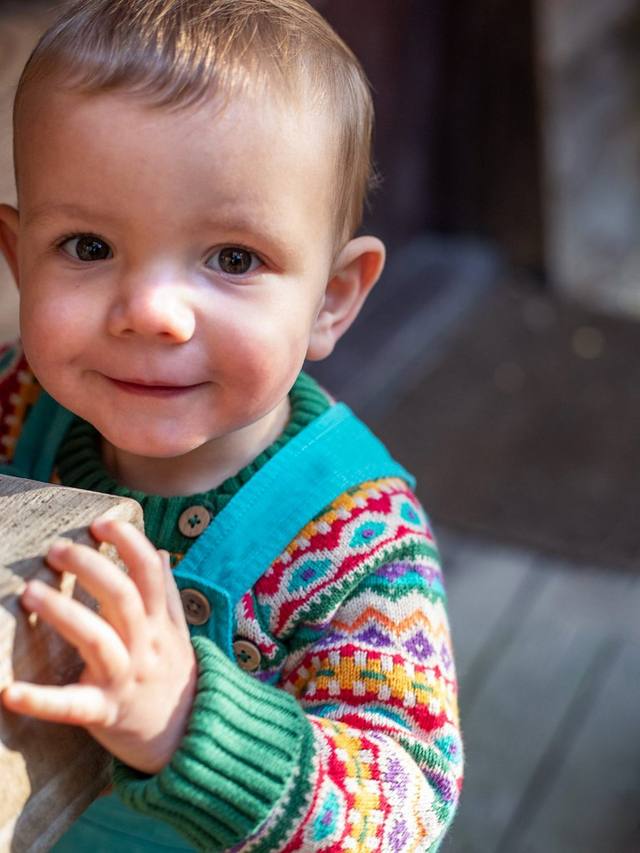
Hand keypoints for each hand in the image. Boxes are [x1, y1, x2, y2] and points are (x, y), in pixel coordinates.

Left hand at [1, 518, 196, 774]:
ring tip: (30, 592)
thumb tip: (160, 552)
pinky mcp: (104, 712)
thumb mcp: (178, 633)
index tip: (102, 524)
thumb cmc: (172, 677)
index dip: (128, 543)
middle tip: (57, 549)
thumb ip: (167, 594)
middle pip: (122, 597)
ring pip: (98, 639)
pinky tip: (9, 691)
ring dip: (64, 613)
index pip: (149, 573)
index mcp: (161, 623)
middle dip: (90, 567)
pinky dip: (41, 700)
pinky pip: (72, 706)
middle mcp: (146, 645)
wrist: (187, 738)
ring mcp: (125, 678)